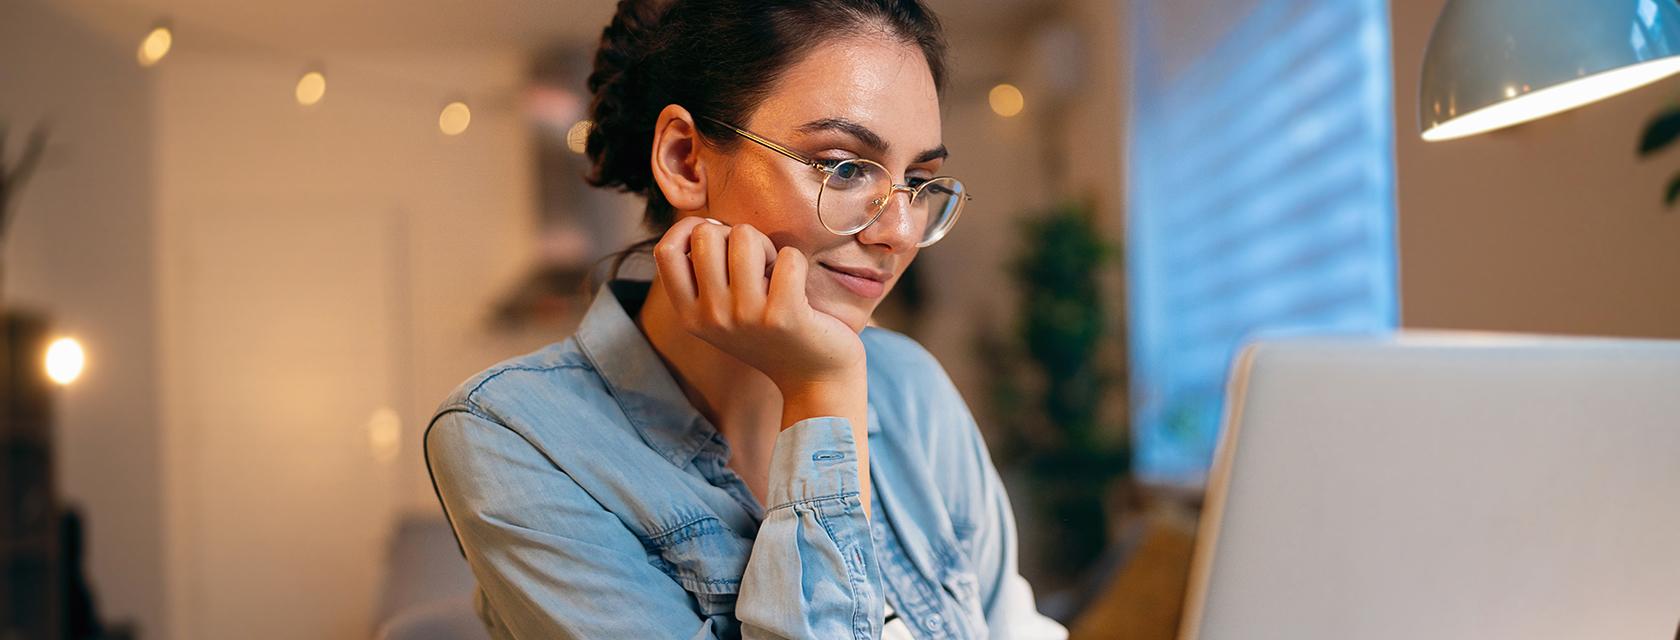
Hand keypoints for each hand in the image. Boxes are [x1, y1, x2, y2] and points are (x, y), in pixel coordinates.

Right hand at [651, 216, 866, 391]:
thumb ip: (703, 273)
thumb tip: (703, 223)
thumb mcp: (721, 312)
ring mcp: (746, 317)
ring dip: (767, 246)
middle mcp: (712, 317)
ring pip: (745, 236)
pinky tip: (798, 286)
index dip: (689, 229)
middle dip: (736, 235)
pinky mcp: (783, 316)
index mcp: (690, 315)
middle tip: (756, 263)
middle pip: (706, 235)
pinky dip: (797, 261)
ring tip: (776, 275)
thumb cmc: (768, 331)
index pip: (665, 251)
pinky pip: (788, 256)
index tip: (715, 236)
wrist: (813, 378)